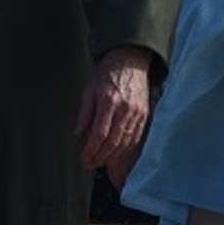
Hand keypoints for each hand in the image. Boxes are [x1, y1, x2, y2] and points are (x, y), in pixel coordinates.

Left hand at [77, 45, 153, 170]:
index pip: (99, 133)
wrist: (130, 60)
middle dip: (100, 157)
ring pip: (125, 142)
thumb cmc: (108, 73)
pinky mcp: (144, 115)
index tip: (84, 158)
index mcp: (109, 101)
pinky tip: (115, 153)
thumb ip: (84, 113)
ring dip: (112, 156)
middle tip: (90, 164)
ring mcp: (137, 113)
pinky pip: (135, 137)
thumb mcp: (89, 89)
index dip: (91, 149)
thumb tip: (79, 134)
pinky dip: (125, 149)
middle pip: (113, 141)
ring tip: (100, 162)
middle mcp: (125, 108)